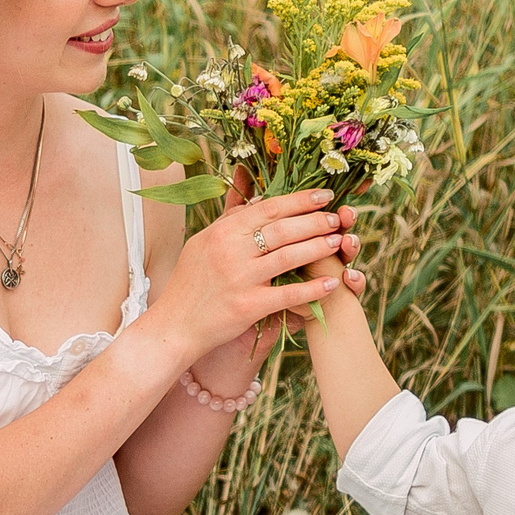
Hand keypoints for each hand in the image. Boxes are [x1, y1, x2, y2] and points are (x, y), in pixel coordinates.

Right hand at [155, 189, 349, 359]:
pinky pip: (288, 295)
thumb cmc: (191, 281)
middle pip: (283, 229)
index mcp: (223, 232)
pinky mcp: (248, 307)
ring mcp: (240, 279)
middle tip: (338, 218)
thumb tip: (252, 189)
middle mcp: (231, 251)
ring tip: (339, 242)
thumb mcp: (203, 241)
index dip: (300, 200)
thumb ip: (231, 218)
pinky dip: (313, 288)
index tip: (323, 195)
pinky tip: (331, 284)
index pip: (269, 208)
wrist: (174, 324)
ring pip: (289, 257)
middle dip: (316, 221)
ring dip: (319, 247)